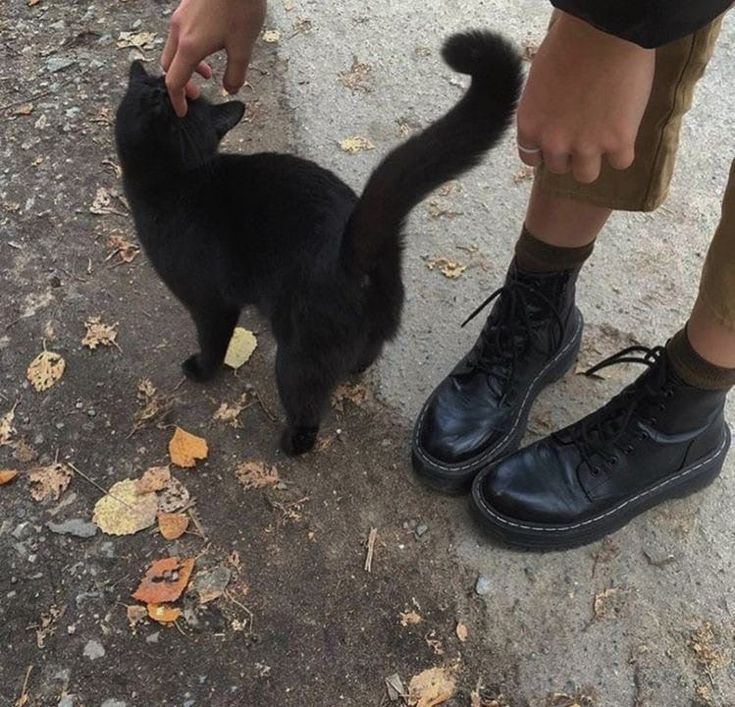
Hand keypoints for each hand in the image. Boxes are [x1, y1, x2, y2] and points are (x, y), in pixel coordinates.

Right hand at [162, 0, 266, 116]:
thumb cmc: (240, 7)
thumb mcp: (243, 47)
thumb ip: (236, 73)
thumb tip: (230, 88)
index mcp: (189, 47)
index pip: (174, 82)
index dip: (178, 100)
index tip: (184, 112)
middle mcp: (179, 32)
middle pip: (169, 66)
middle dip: (181, 84)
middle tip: (198, 93)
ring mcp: (181, 17)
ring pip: (174, 49)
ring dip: (186, 65)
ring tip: (207, 72)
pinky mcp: (187, 8)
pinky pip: (180, 35)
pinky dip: (189, 50)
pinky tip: (209, 47)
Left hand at [516, 12, 654, 183]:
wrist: (607, 30)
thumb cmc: (571, 43)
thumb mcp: (540, 80)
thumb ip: (543, 108)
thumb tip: (551, 117)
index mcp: (530, 125)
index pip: (532, 158)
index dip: (547, 149)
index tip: (559, 139)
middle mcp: (553, 142)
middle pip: (560, 168)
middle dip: (572, 152)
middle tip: (587, 131)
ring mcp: (586, 145)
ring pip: (587, 174)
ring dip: (596, 158)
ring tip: (606, 135)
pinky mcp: (617, 142)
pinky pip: (621, 162)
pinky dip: (625, 150)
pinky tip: (627, 130)